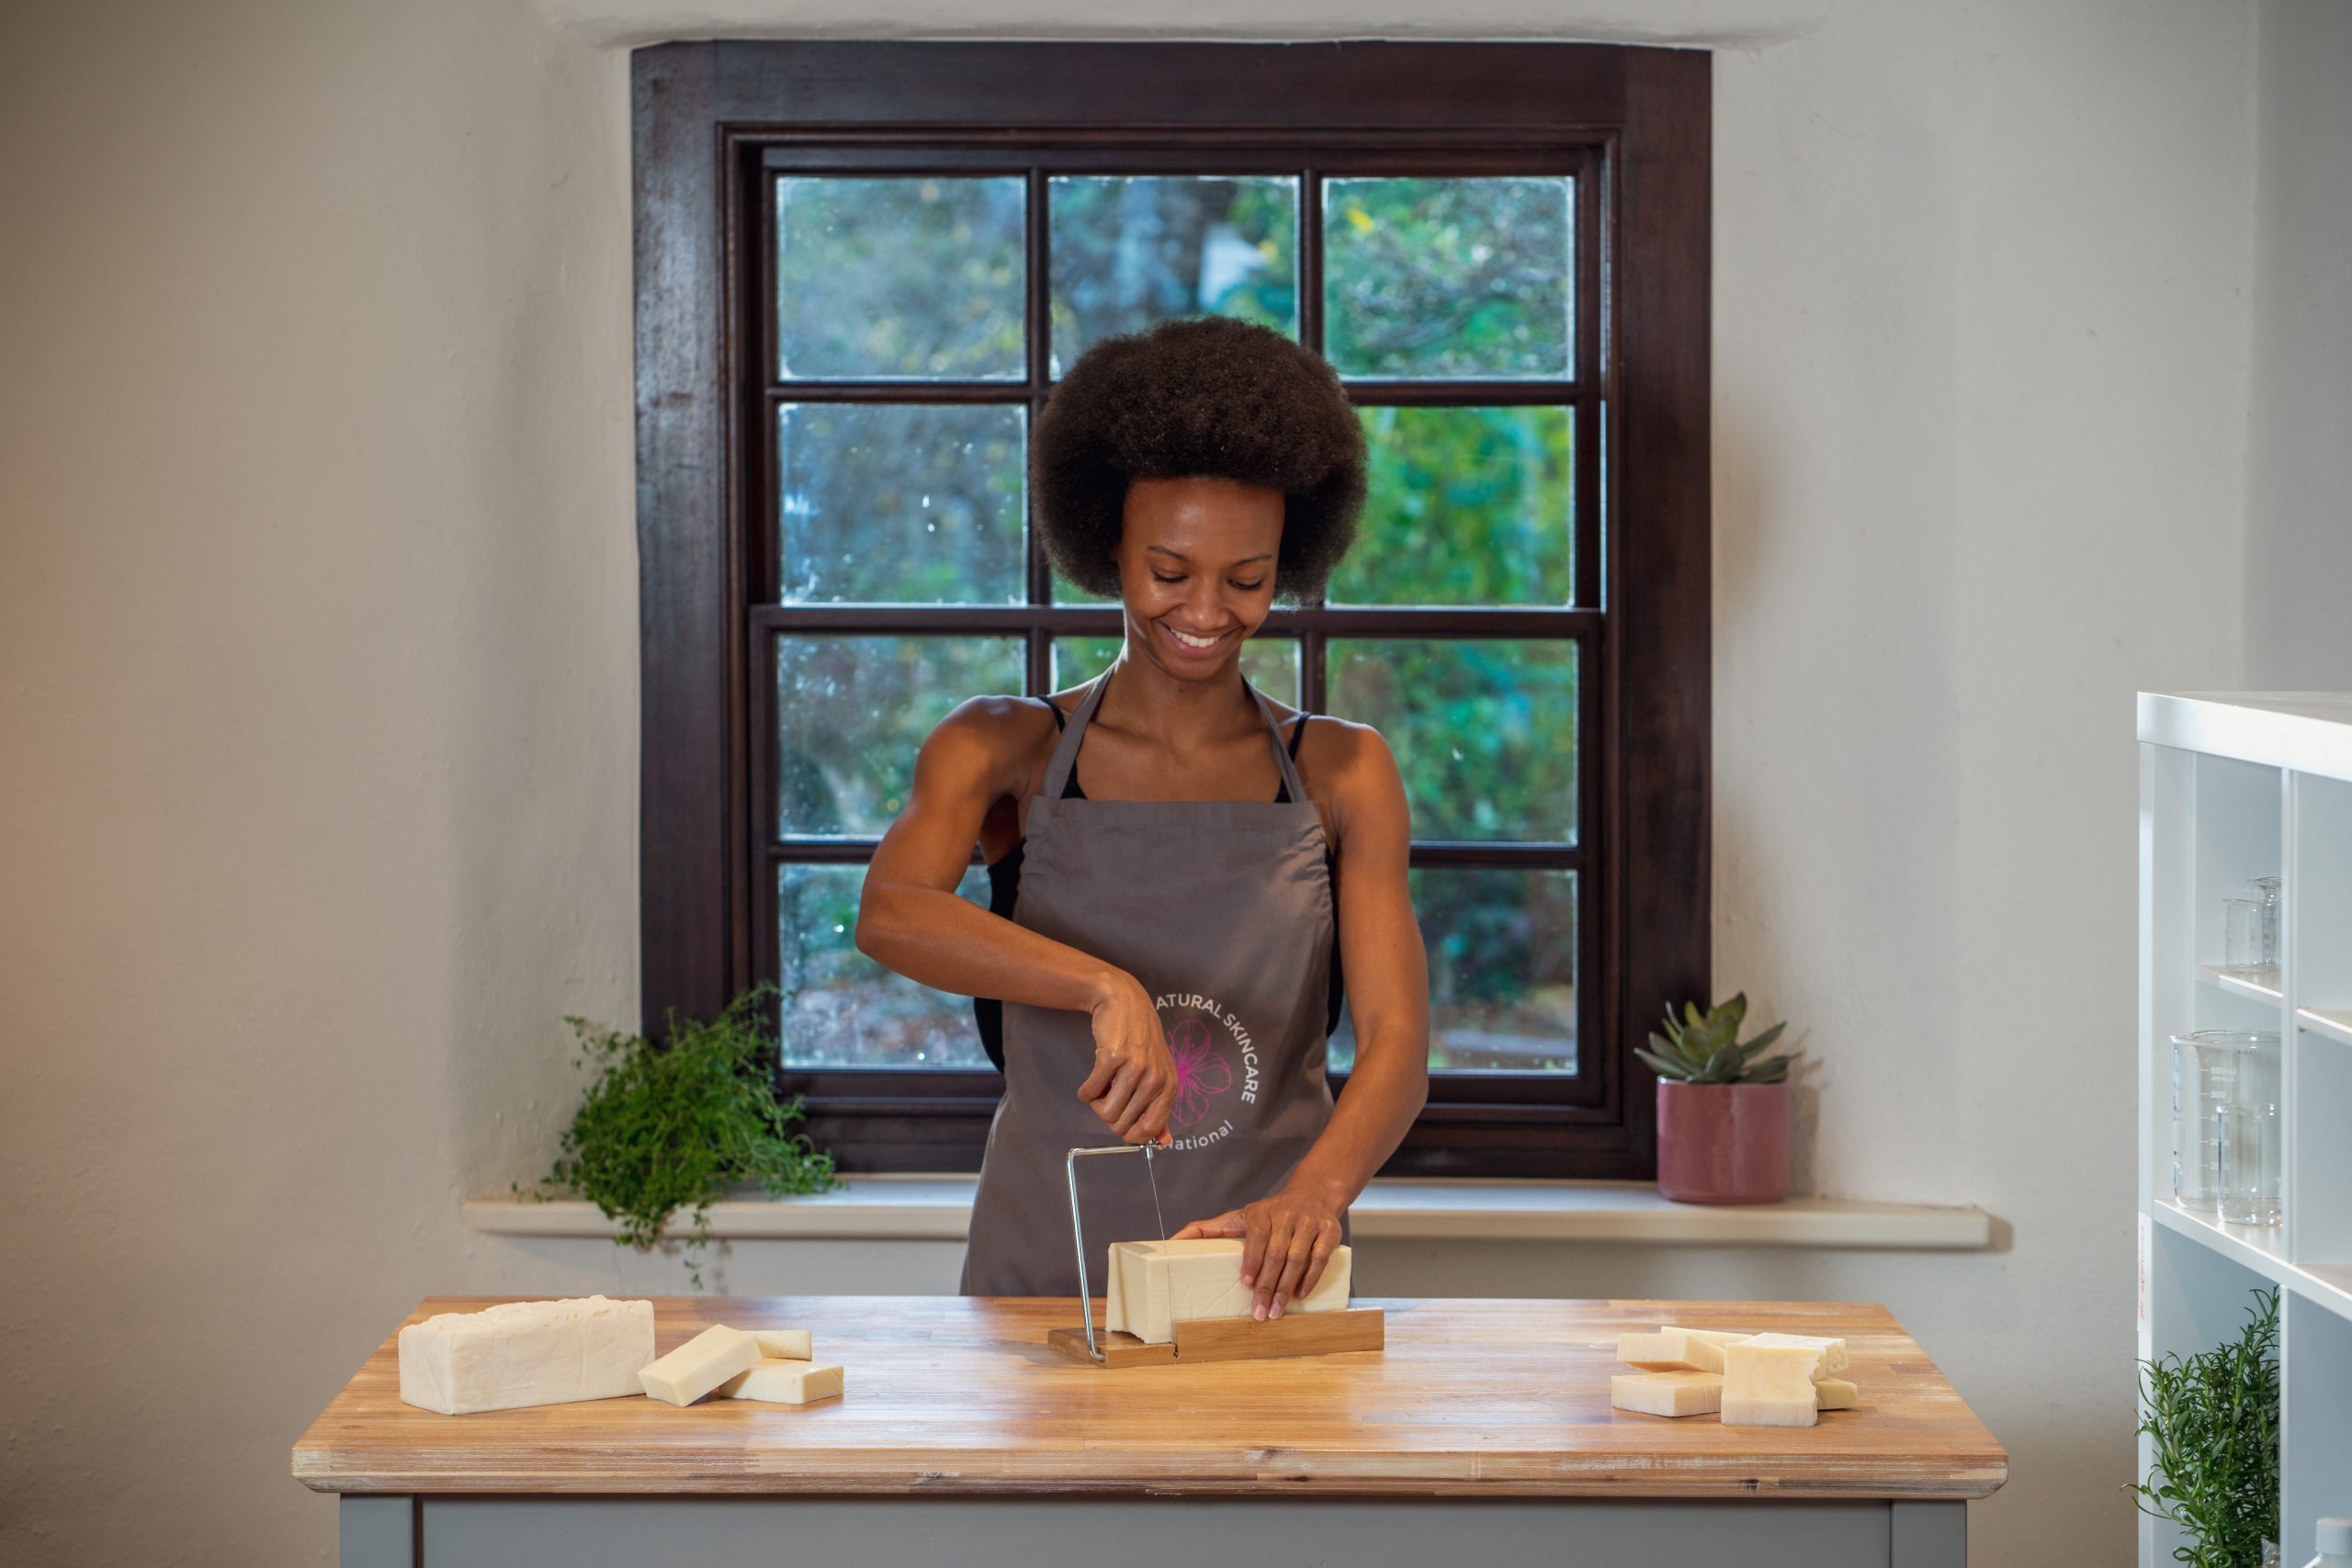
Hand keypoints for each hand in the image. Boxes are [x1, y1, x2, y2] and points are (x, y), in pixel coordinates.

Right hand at [1076, 972, 1174, 1145]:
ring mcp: (1133, 1068)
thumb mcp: (1159, 1073)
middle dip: (1109, 1116)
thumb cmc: (1142, 1041)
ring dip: (1096, 1104)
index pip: (1150, 1129)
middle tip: (1110, 1096)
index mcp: (1169, 1087)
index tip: (1121, 1125)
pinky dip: (1085, 1091)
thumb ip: (1160, 1108)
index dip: (1130, 1135)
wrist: (1125, 1002)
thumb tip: (1164, 1142)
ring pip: (1105, 1112)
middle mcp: (1154, 1079)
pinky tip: (1092, 1078)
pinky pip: (1089, 1092)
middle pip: (1121, 1124)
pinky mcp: (1111, 1058)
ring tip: (1102, 1086)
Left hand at [1171, 1179, 1346, 1318]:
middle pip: (1276, 1254)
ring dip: (1287, 1288)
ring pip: (1298, 1259)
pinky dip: (1311, 1279)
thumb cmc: (1270, 1213)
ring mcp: (1309, 1223)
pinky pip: (1320, 1258)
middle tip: (1259, 1312)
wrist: (1314, 1194)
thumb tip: (1173, 1241)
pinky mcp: (1330, 1231)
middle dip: (1267, 1286)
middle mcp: (1287, 1215)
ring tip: (1275, 1311)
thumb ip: (1208, 1230)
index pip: (1256, 1236)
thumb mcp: (1240, 1217)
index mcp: (1262, 1213)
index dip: (1252, 1260)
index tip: (1246, 1283)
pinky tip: (1300, 1295)